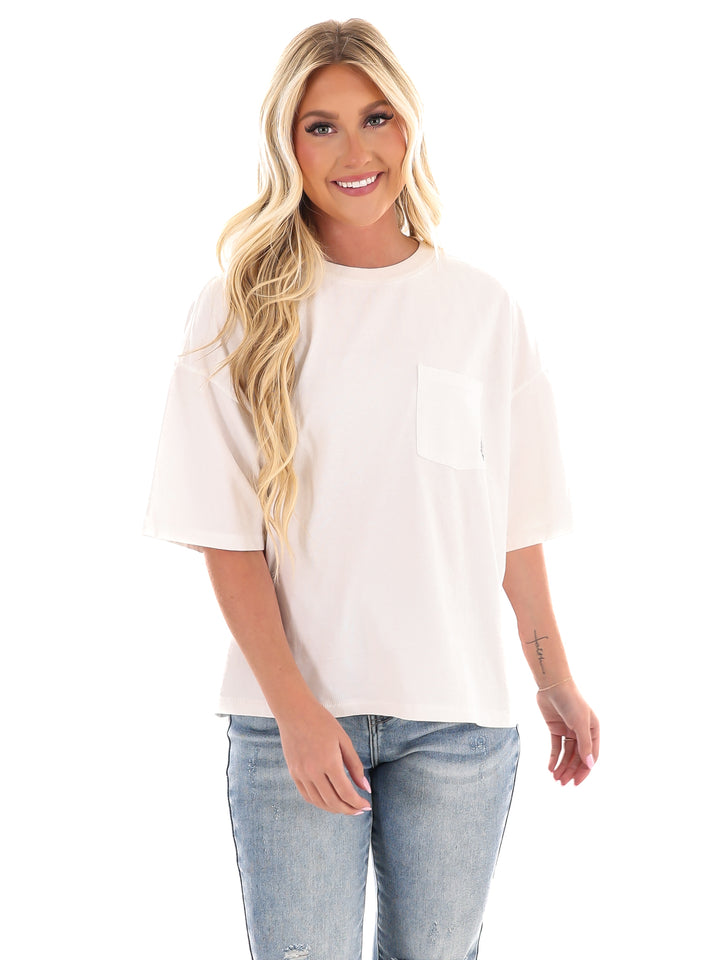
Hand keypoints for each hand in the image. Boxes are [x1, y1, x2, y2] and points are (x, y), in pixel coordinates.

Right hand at [276, 699, 370, 814]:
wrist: (294, 712)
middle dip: (349, 809)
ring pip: (320, 802)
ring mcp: (301, 774)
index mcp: (329, 762)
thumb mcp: (343, 740)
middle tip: (359, 810)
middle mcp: (313, 772)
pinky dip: (320, 803)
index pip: (346, 793)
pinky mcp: (293, 773)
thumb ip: (355, 765)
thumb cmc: (322, 722)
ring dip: (335, 809)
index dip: (358, 803)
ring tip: (346, 807)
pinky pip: (307, 796)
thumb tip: (365, 788)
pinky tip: (329, 801)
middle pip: (333, 802)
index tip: (366, 805)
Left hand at [536, 679, 598, 785]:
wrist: (553, 685)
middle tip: (562, 783)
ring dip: (561, 766)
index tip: (576, 782)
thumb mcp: (579, 724)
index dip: (584, 770)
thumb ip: (584, 745)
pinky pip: (556, 746)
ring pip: (566, 754)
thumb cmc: (571, 702)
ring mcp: (569, 730)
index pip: (590, 756)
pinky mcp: (555, 728)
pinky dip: (553, 757)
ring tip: (555, 778)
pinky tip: (550, 768)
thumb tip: (589, 765)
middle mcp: (582, 732)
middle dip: (570, 770)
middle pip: (577, 757)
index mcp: (593, 731)